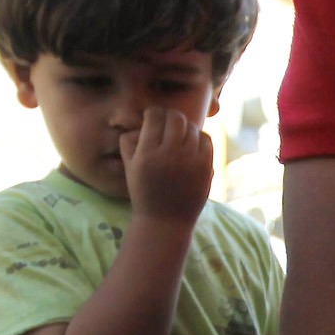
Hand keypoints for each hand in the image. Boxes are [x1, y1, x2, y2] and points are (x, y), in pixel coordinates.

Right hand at [122, 102, 214, 223]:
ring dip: (185, 126)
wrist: (165, 221)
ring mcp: (190, 161)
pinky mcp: (206, 168)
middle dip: (171, 116)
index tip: (153, 116)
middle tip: (168, 121)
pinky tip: (192, 143)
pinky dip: (199, 137)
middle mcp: (169, 155)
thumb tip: (137, 122)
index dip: (153, 112)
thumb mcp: (130, 169)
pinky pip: (206, 139)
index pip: (154, 117)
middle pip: (175, 118)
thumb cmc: (144, 193)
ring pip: (192, 127)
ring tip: (180, 133)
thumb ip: (129, 143)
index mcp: (147, 154)